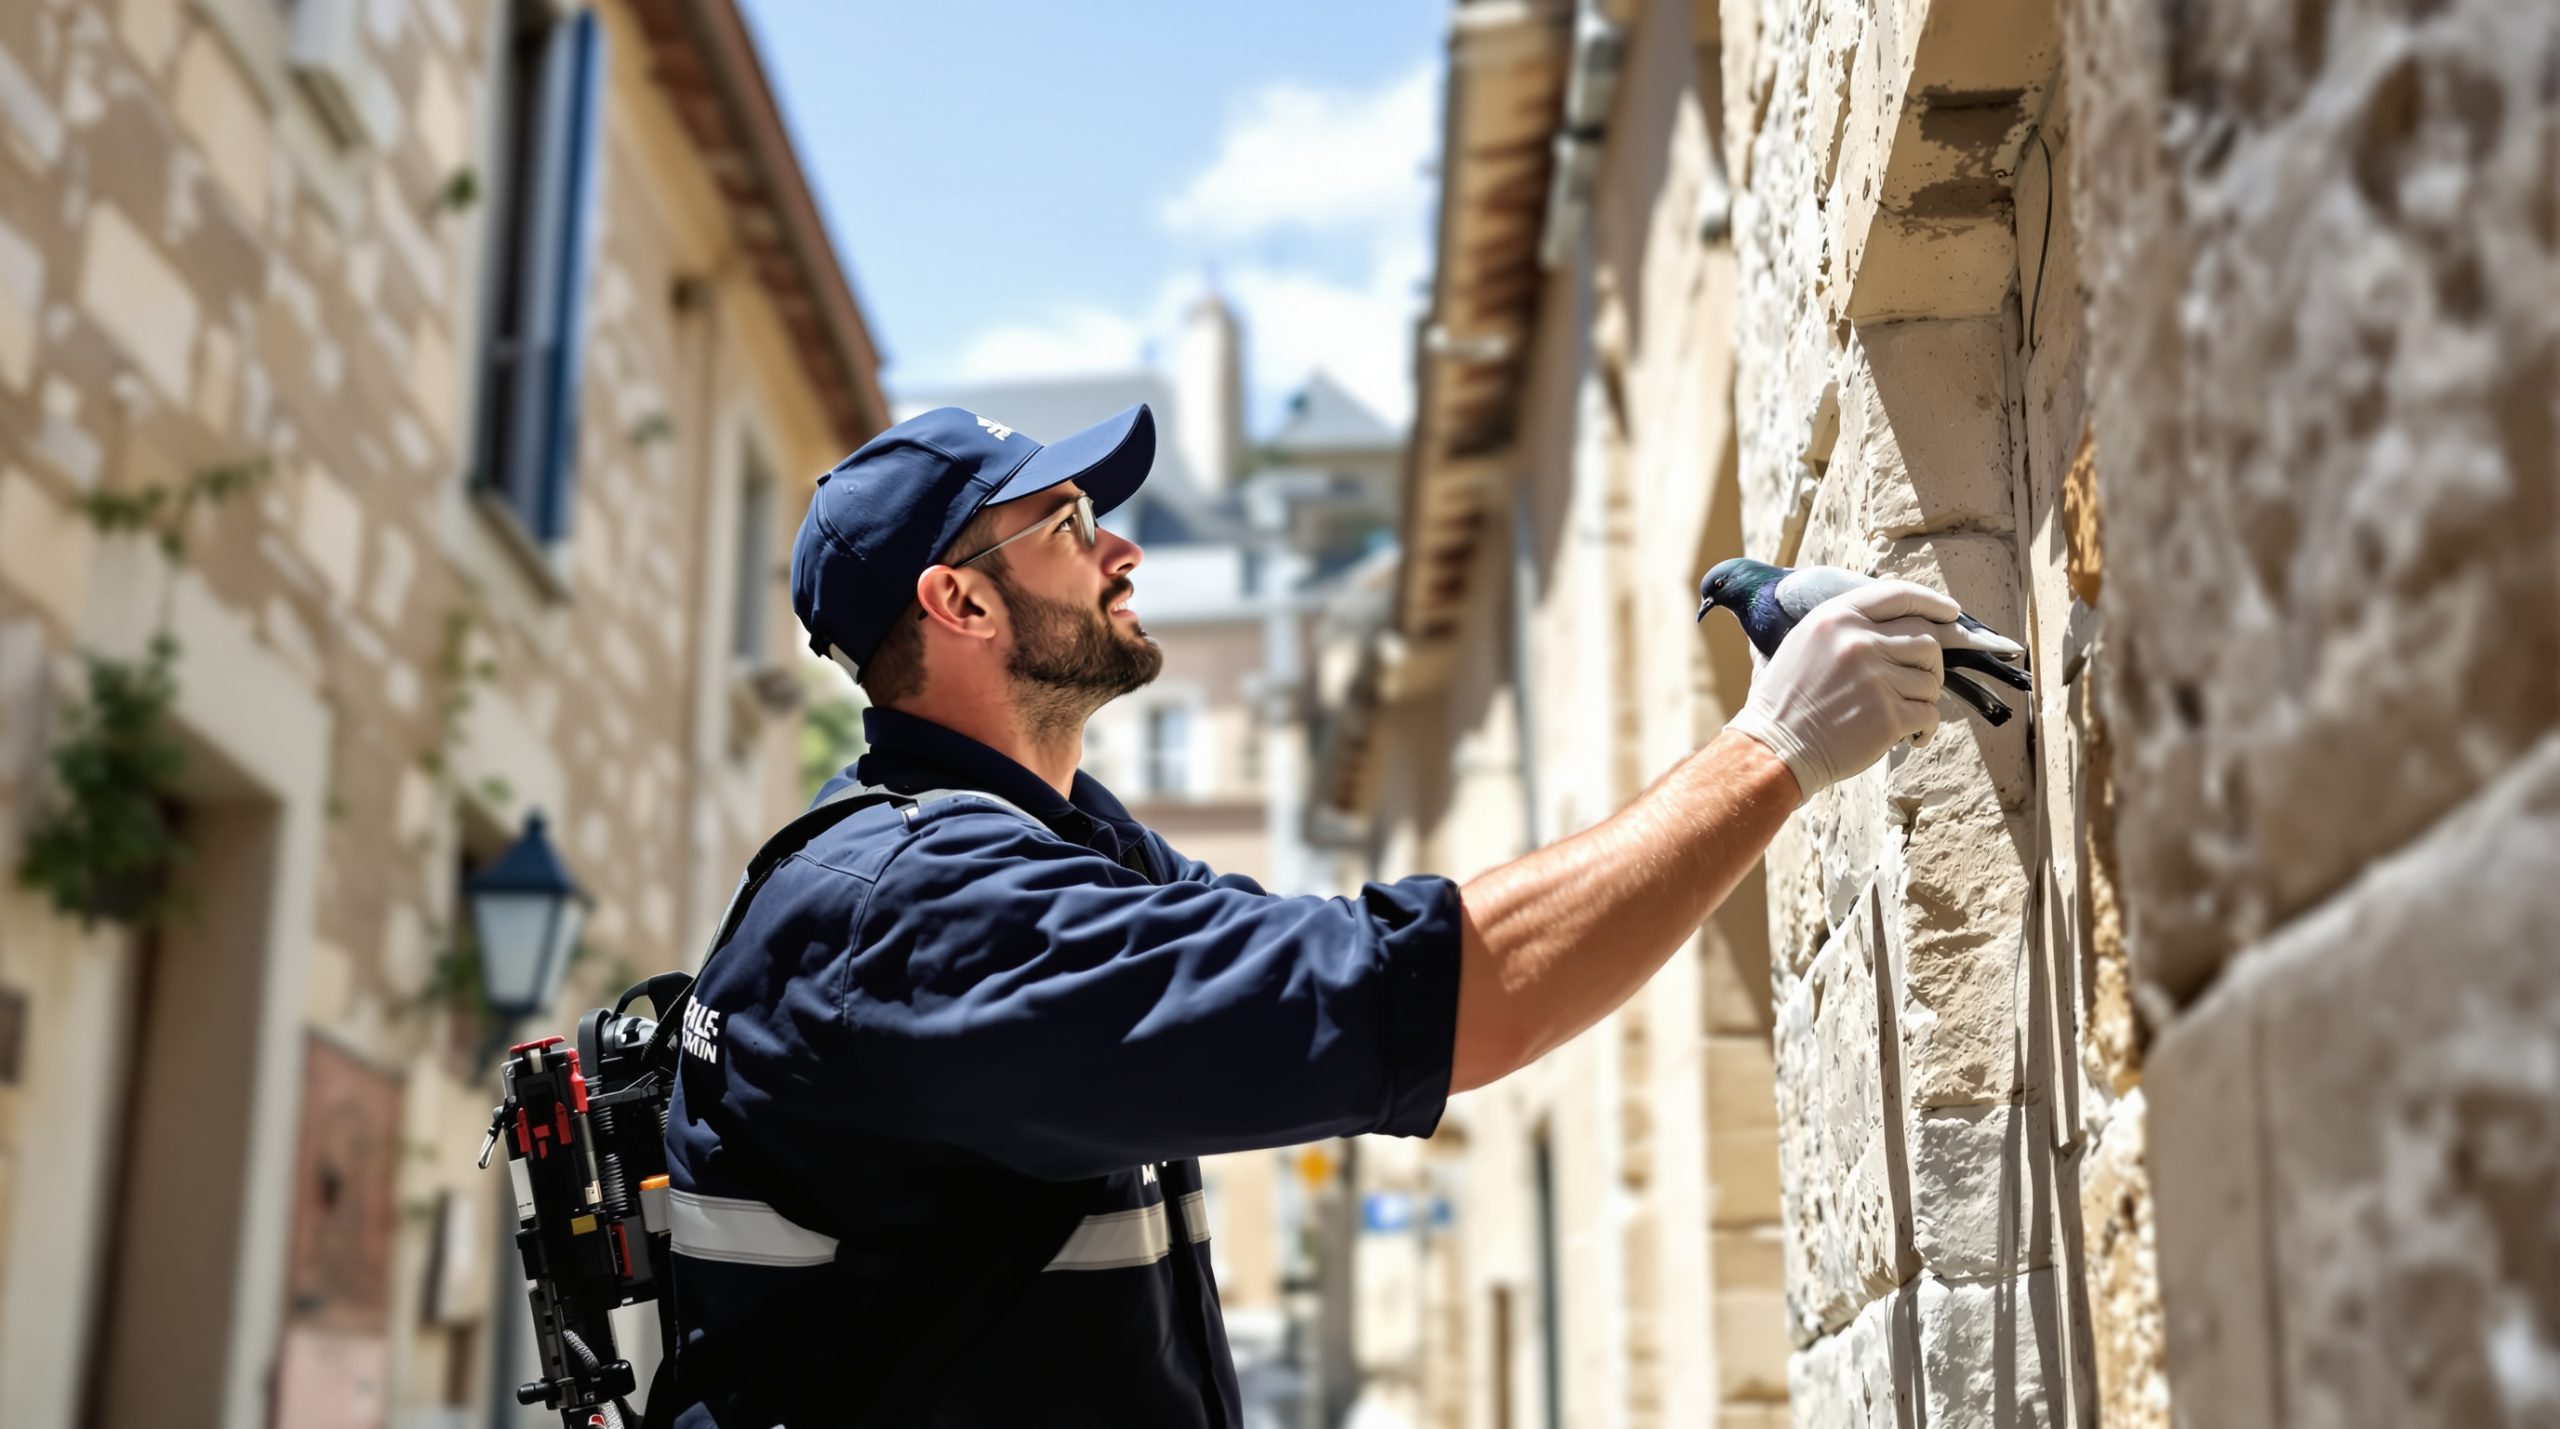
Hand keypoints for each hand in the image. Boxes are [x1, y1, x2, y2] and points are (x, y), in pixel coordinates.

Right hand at [1723, 579, 1956, 803]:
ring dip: (1924, 698)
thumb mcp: (1802, 642)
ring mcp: (1876, 679)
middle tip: (1918, 681)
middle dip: (1930, 662)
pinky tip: (1911, 736)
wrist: (1774, 749)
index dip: (1932, 602)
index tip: (1951, 612)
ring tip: (1903, 713)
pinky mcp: (1888, 716)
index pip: (1899, 595)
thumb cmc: (1784, 699)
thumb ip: (1843, 621)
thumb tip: (1888, 592)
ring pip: (1932, 680)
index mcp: (1837, 618)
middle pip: (1926, 639)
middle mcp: (1858, 642)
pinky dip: (1926, 727)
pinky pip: (1930, 714)